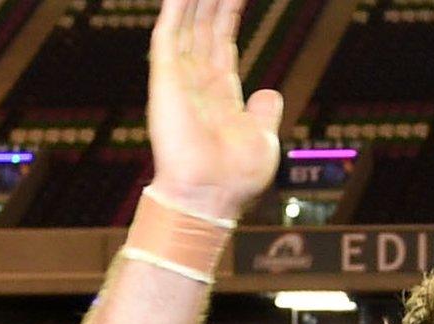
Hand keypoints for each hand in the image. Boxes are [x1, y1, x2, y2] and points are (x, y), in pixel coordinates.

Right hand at [147, 0, 282, 219]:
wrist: (211, 196)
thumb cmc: (236, 179)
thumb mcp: (263, 139)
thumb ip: (265, 112)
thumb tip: (269, 93)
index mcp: (220, 94)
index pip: (222, 43)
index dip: (229, 14)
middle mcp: (196, 82)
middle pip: (204, 26)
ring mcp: (179, 78)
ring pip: (186, 23)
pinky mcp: (164, 78)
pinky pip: (167, 33)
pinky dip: (174, 8)